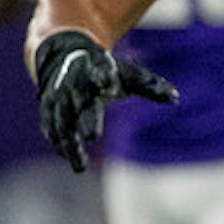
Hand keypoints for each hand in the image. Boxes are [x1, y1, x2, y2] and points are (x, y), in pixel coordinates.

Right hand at [34, 30, 177, 172]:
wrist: (63, 56)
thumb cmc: (104, 70)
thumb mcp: (127, 74)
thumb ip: (150, 86)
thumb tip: (175, 98)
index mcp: (94, 70)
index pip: (99, 72)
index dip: (102, 75)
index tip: (107, 80)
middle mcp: (73, 84)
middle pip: (79, 103)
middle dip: (85, 118)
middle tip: (93, 136)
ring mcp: (57, 97)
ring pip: (61, 121)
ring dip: (69, 143)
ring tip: (80, 166)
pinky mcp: (47, 108)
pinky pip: (50, 127)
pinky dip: (58, 143)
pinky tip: (69, 159)